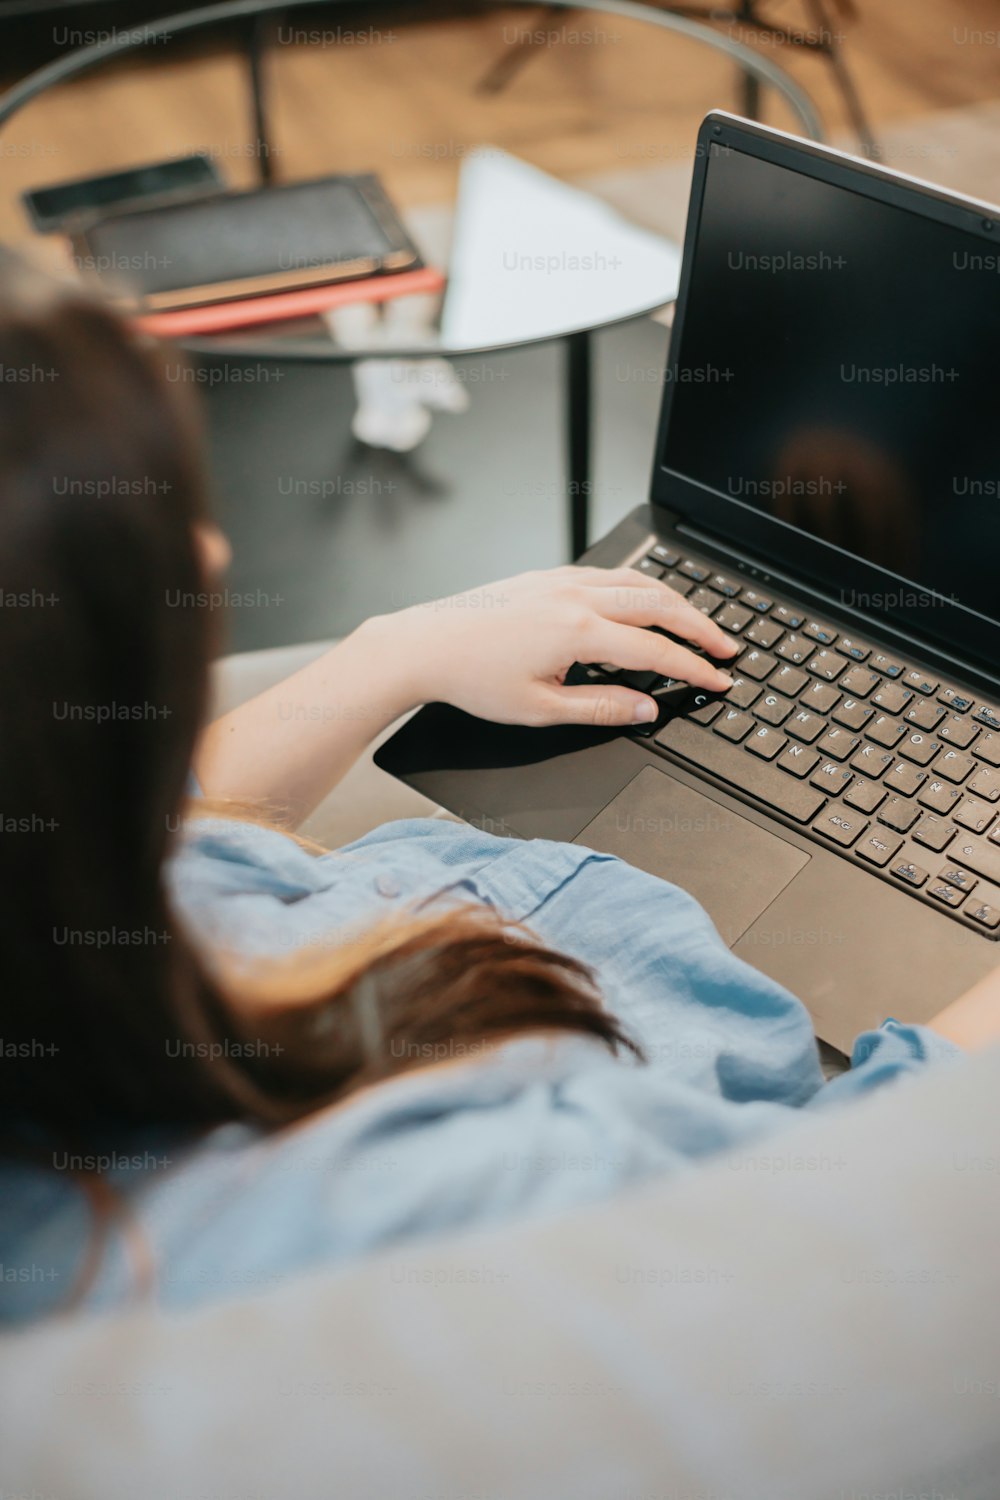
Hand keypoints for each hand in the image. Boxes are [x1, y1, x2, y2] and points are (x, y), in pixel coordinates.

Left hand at [379, 565, 738, 727]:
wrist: (425, 645)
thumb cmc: (473, 679)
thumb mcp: (541, 709)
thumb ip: (602, 708)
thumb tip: (647, 710)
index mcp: (578, 631)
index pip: (656, 650)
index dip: (694, 668)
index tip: (718, 680)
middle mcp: (575, 597)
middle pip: (659, 604)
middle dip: (700, 627)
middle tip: (726, 648)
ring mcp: (562, 581)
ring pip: (637, 582)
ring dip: (674, 602)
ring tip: (698, 624)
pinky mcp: (548, 576)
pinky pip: (608, 574)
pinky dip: (639, 587)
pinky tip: (645, 602)